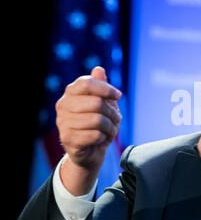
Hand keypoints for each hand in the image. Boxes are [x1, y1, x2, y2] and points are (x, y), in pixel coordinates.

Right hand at [55, 66, 121, 194]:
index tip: (118, 96)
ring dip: (110, 127)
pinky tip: (101, 139)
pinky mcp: (67, 139)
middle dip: (112, 112)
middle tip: (116, 119)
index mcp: (71, 93)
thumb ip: (101, 86)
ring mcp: (63, 122)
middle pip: (95, 102)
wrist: (91, 150)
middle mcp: (63, 105)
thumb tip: (98, 69)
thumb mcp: (104, 103)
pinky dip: (104, 138)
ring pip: (97, 120)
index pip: (86, 83)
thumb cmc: (98, 124)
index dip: (106, 88)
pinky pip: (94, 135)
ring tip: (109, 130)